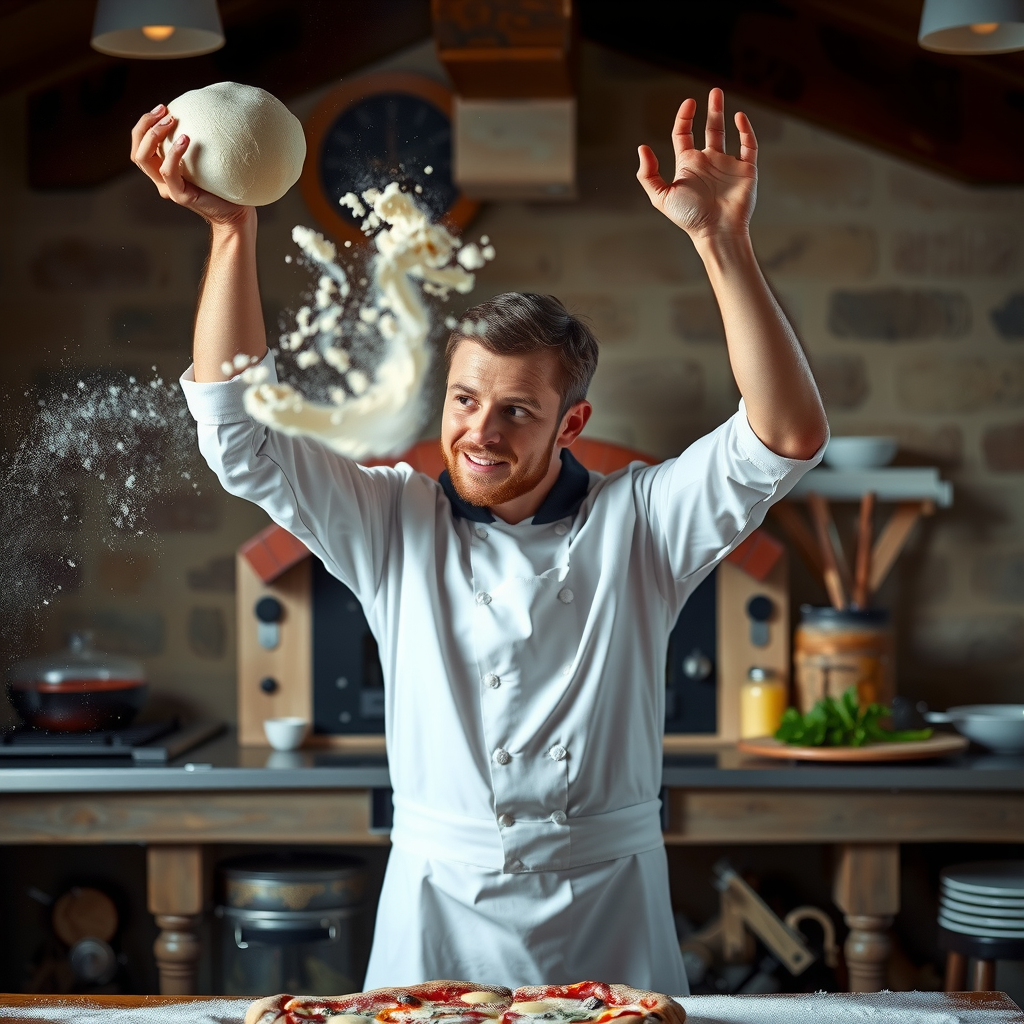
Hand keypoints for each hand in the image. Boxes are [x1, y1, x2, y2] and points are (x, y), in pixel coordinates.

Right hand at [130, 104, 253, 228]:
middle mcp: (162, 180)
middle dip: (145, 125)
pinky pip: (168, 171)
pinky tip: (186, 138)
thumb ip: (198, 142)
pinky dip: (173, 153)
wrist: (238, 212)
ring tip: (171, 120)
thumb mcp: (207, 159)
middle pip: (136, 149)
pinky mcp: (180, 196)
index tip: (163, 108)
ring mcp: (168, 188)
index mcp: (164, 170)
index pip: (140, 144)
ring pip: (143, 159)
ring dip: (153, 135)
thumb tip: (202, 110)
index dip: (145, 124)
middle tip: (164, 110)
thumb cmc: (226, 184)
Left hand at [636, 88, 756, 240]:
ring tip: (720, 96)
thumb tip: (642, 148)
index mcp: (688, 165)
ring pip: (728, 133)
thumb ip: (649, 175)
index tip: (688, 103)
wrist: (716, 231)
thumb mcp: (662, 197)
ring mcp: (727, 164)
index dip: (684, 118)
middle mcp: (707, 162)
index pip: (683, 134)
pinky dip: (746, 130)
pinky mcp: (745, 170)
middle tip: (713, 92)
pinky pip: (748, 145)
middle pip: (709, 129)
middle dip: (711, 110)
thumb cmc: (689, 217)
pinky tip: (739, 118)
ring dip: (724, 114)